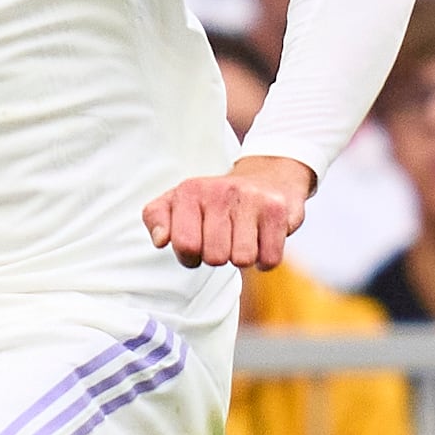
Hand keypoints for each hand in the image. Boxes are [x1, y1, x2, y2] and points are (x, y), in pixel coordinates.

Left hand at [144, 154, 313, 269]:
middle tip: (224, 240)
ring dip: (242, 258)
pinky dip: (265, 259)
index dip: (191, 257)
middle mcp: (220, 191)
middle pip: (215, 257)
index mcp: (191, 191)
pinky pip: (269, 259)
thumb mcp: (179, 202)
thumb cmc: (216, 200)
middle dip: (218, 257)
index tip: (198, 244)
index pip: (185, 246)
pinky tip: (261, 241)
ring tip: (242, 238)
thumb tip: (160, 240)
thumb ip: (156, 218)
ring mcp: (251, 199)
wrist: (268, 175)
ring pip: (242, 259)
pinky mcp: (277, 211)